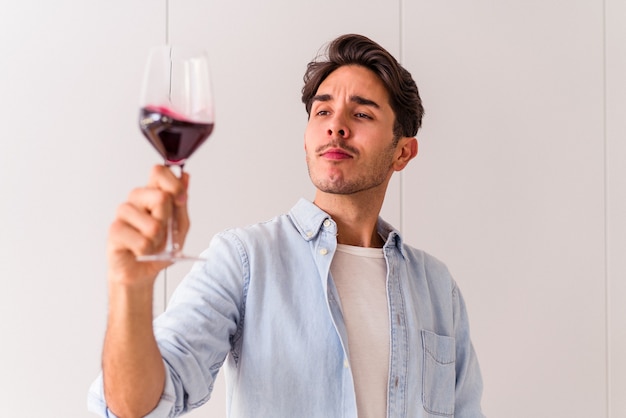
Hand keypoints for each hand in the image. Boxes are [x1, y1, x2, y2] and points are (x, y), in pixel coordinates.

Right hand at [107, 165, 189, 287]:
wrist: (144, 271)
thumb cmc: (160, 247)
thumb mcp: (179, 225)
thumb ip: (181, 203)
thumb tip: (185, 176)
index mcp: (152, 193)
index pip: (158, 172)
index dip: (173, 184)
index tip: (181, 201)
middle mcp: (136, 199)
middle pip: (159, 197)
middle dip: (168, 221)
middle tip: (162, 232)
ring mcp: (123, 213)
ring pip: (152, 224)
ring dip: (158, 240)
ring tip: (151, 244)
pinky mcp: (114, 231)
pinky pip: (141, 241)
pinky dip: (147, 250)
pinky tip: (140, 251)